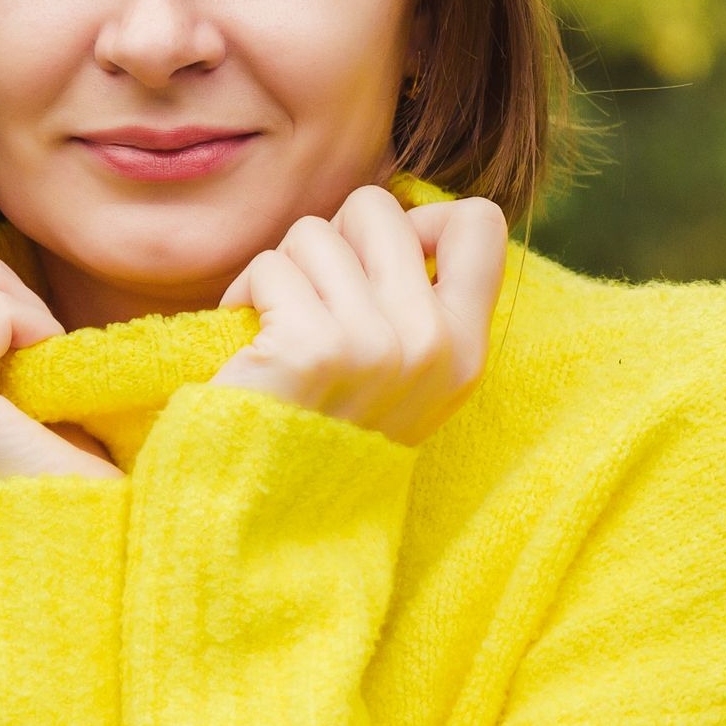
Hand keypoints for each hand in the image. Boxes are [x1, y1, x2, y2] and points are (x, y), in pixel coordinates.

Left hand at [210, 185, 506, 447]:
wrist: (267, 515)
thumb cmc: (324, 430)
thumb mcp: (406, 377)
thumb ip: (421, 300)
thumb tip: (408, 213)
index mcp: (465, 350)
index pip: (480, 224)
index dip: (421, 220)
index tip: (380, 267)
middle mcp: (432, 345)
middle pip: (377, 209)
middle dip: (333, 241)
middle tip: (316, 303)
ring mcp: (375, 345)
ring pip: (313, 233)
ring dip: (283, 272)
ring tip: (281, 330)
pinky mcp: (312, 348)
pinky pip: (269, 266)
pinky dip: (245, 296)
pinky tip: (250, 344)